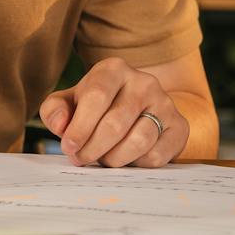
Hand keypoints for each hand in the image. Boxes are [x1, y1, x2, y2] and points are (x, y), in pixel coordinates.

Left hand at [38, 57, 186, 168]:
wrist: (139, 111)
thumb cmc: (97, 108)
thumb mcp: (70, 103)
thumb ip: (55, 110)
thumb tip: (61, 125)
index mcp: (114, 70)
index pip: (96, 96)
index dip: (80, 127)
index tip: (69, 148)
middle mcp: (144, 82)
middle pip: (115, 123)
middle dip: (93, 149)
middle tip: (82, 159)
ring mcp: (165, 103)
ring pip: (139, 140)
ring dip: (114, 159)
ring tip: (104, 159)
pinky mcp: (179, 127)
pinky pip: (156, 155)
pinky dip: (137, 164)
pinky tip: (128, 159)